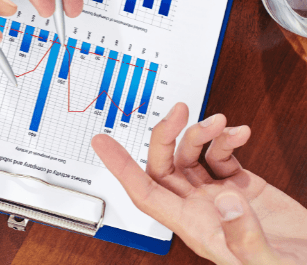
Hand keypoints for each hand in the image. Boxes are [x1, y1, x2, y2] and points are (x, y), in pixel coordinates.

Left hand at [92, 103, 306, 264]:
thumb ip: (245, 238)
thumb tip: (226, 201)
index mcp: (194, 227)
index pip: (145, 193)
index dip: (121, 168)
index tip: (102, 142)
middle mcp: (199, 209)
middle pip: (164, 166)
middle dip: (166, 136)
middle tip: (178, 111)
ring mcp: (219, 196)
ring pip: (190, 156)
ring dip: (200, 134)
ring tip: (219, 122)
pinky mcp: (243, 186)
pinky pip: (222, 156)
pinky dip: (226, 140)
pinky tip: (239, 133)